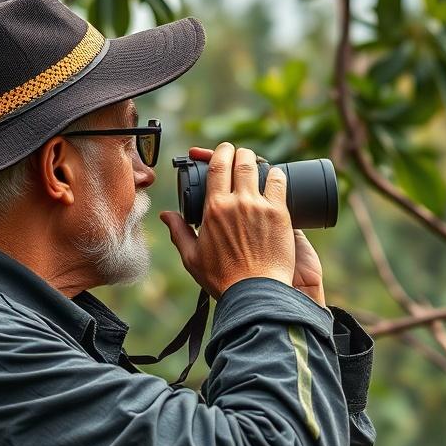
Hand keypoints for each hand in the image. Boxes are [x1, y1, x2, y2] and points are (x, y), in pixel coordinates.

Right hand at [172, 147, 326, 307]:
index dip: (220, 152)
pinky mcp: (280, 214)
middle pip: (239, 160)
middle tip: (239, 154)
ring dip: (257, 160)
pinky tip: (275, 178)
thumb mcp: (192, 258)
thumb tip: (165, 215)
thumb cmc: (223, 280)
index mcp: (214, 209)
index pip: (217, 166)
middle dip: (239, 152)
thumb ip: (178, 232)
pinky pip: (280, 182)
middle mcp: (237, 202)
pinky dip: (277, 175)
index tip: (222, 151)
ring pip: (260, 167)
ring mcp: (260, 206)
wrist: (256, 294)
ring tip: (256, 163)